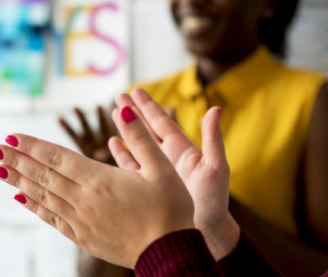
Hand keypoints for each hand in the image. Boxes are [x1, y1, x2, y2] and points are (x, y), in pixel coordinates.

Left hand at [0, 105, 194, 267]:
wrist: (171, 253)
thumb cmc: (171, 209)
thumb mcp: (161, 168)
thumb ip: (139, 138)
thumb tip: (122, 107)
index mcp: (100, 180)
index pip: (57, 157)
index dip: (32, 145)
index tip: (11, 136)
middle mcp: (84, 199)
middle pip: (43, 175)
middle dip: (17, 159)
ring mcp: (81, 220)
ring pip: (42, 195)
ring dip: (19, 180)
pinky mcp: (83, 236)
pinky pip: (52, 218)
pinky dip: (35, 206)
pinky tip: (22, 197)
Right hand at [112, 88, 239, 258]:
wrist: (203, 236)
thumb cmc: (213, 204)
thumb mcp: (216, 169)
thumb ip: (213, 140)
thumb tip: (215, 109)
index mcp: (182, 151)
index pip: (161, 122)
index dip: (148, 106)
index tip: (135, 90)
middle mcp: (167, 159)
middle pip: (146, 129)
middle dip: (133, 112)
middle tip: (118, 96)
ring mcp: (156, 173)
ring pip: (137, 145)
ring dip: (125, 129)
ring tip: (114, 113)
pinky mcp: (147, 188)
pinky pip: (130, 166)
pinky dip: (121, 153)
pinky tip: (111, 143)